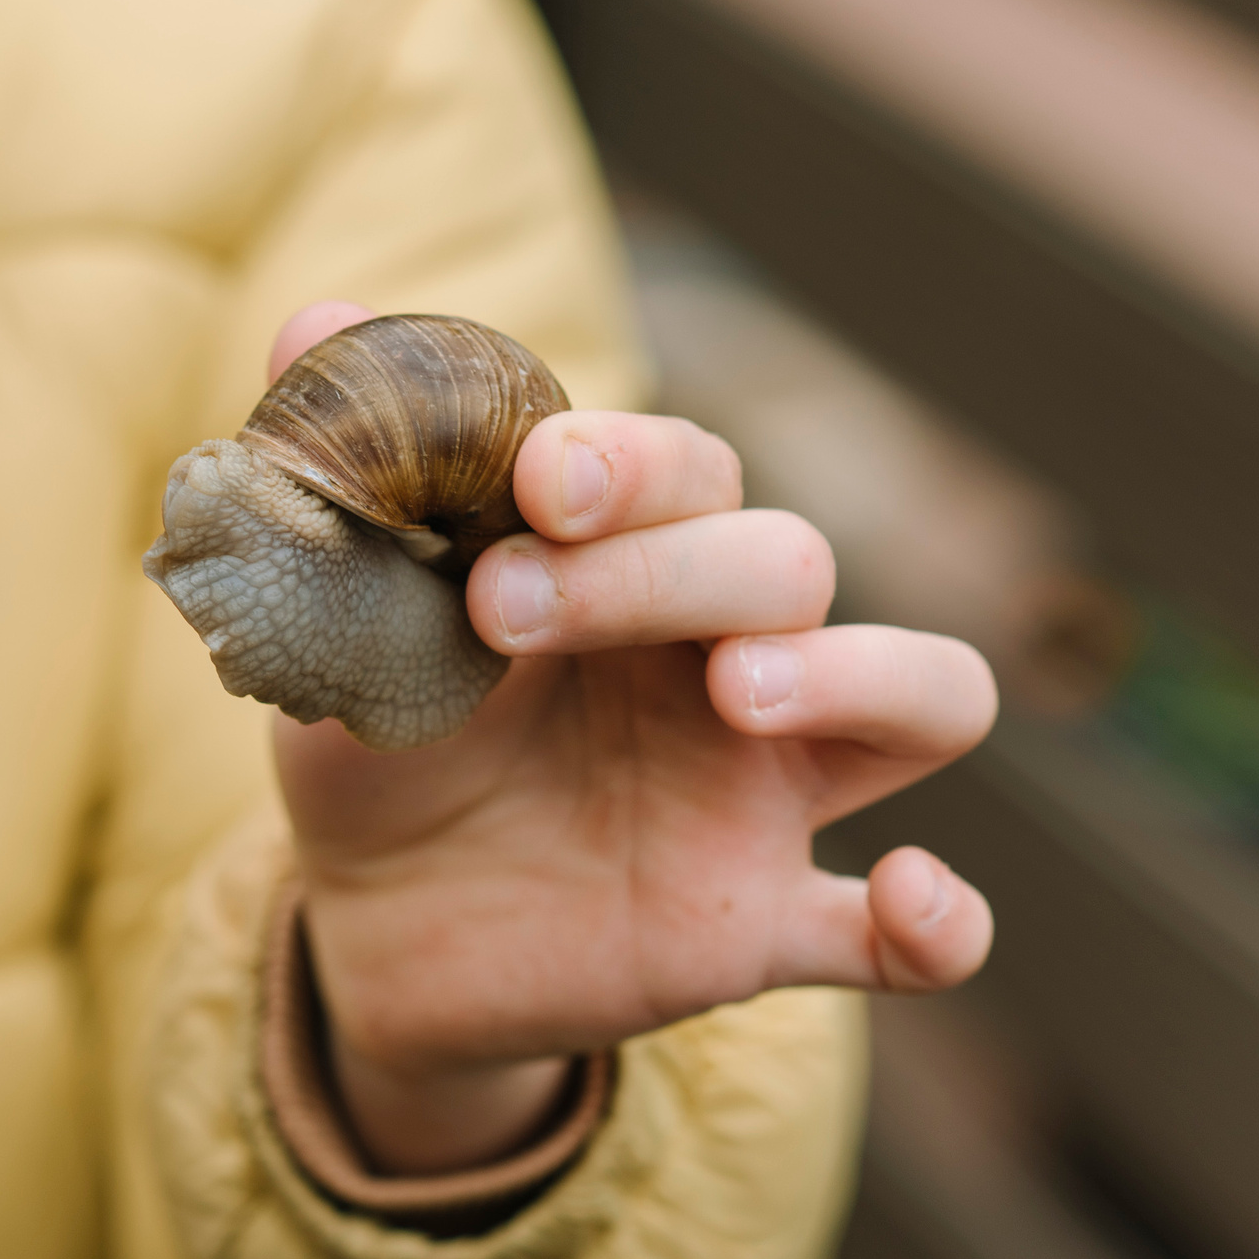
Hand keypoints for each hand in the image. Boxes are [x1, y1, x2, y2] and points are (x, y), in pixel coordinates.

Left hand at [265, 304, 998, 1174]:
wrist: (366, 925)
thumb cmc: (379, 741)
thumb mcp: (337, 620)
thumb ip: (347, 481)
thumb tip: (318, 320)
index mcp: (627, 561)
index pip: (685, 470)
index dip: (625, 461)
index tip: (529, 482)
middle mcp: (720, 655)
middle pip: (783, 561)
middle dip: (663, 567)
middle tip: (505, 610)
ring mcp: (759, 791)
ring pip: (919, 697)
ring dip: (857, 674)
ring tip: (741, 691)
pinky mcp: (760, 924)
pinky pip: (901, 938)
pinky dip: (940, 923)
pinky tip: (917, 899)